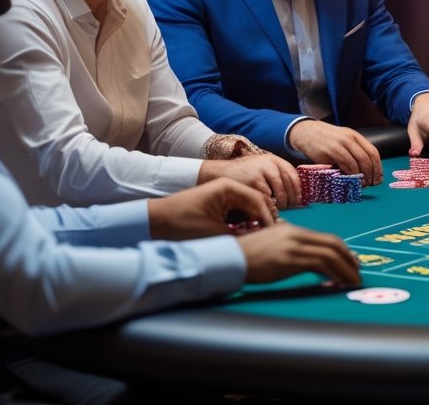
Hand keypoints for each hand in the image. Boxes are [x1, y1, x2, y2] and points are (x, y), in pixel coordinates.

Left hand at [147, 179, 277, 240]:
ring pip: (248, 208)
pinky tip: (244, 236)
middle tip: (270, 237)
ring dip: (254, 222)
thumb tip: (261, 240)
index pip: (258, 199)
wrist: (154, 222)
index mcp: (228, 187)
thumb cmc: (181, 223)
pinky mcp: (218, 205)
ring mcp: (222, 196)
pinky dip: (243, 224)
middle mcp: (228, 187)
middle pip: (256, 202)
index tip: (274, 233)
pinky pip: (238, 213)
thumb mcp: (213, 232)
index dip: (268, 217)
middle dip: (263, 219)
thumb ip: (240, 235)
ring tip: (258, 238)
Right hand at [198, 154, 301, 207]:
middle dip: (292, 197)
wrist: (220, 172)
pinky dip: (269, 203)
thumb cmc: (243, 173)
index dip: (298, 187)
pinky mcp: (254, 180)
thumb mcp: (260, 167)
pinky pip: (267, 195)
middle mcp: (269, 163)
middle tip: (293, 207)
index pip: (292, 173)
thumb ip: (275, 174)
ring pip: (280, 190)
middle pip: (288, 182)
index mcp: (273, 159)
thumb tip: (294, 191)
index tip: (300, 198)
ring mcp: (261, 171)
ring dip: (282, 202)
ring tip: (281, 208)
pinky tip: (268, 207)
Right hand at [237, 222, 360, 285]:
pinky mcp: (290, 259)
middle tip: (357, 271)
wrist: (229, 259)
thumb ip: (288, 246)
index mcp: (293, 229)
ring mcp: (293, 245)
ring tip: (353, 280)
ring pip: (330, 254)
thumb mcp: (271, 245)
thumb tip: (303, 258)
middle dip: (349, 258)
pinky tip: (338, 282)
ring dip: (346, 268)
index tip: (351, 262)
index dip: (343, 250)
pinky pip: (320, 264)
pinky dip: (334, 273)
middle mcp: (296, 234)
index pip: (326, 238)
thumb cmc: (247, 256)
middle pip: (333, 243)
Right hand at [288, 119, 382, 185]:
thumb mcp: (343, 139)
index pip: (373, 152)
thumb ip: (355, 150)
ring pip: (356, 164)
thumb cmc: (327, 139)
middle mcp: (349, 139)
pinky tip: (351, 181)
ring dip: (361, 177)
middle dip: (371, 174)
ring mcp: (339, 146)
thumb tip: (368, 170)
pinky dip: (350, 176)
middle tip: (371, 184)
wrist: (306, 132)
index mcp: (355, 136)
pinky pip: (344, 166)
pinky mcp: (329, 153)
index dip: (378, 167)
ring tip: (361, 185)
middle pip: (366, 159)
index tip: (378, 178)